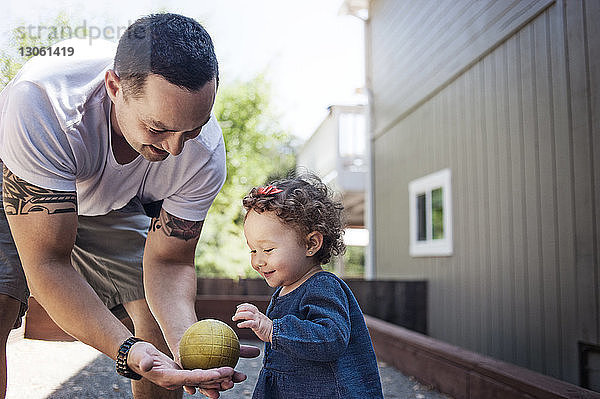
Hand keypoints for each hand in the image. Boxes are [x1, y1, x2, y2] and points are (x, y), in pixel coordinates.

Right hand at [127, 341, 244, 397]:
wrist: (137, 358)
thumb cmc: (138, 355)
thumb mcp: (140, 356)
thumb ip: (144, 361)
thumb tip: (147, 364)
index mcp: (169, 378)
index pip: (191, 378)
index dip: (207, 376)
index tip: (221, 373)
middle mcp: (177, 381)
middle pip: (201, 382)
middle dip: (218, 381)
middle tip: (235, 376)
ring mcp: (181, 378)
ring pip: (204, 380)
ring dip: (219, 379)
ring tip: (237, 376)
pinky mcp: (183, 373)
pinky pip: (200, 374)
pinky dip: (212, 372)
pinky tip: (226, 367)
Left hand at [233, 303, 272, 342]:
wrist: (276, 333)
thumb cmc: (268, 330)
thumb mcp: (261, 322)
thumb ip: (255, 320)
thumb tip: (248, 321)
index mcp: (259, 314)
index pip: (250, 306)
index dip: (243, 306)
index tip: (238, 307)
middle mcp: (258, 315)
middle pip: (248, 308)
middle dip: (239, 310)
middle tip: (234, 315)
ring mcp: (258, 320)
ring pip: (248, 314)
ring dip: (239, 315)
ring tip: (234, 318)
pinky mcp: (258, 326)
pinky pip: (250, 323)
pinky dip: (243, 323)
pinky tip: (239, 325)